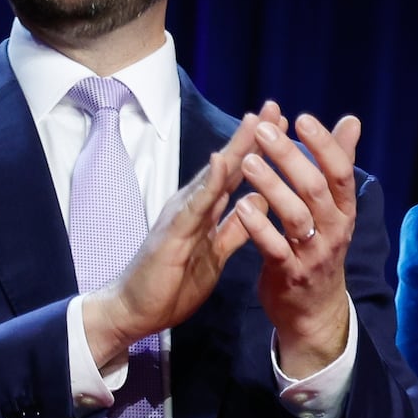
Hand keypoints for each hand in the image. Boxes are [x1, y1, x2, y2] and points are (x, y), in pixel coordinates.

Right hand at [82, 104, 283, 364]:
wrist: (134, 311)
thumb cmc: (172, 282)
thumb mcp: (215, 253)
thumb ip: (234, 228)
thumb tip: (258, 202)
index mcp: (205, 211)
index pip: (236, 174)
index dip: (259, 150)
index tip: (283, 125)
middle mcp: (193, 205)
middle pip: (227, 165)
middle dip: (252, 136)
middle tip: (274, 106)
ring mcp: (181, 215)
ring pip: (213, 176)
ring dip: (235, 148)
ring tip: (256, 120)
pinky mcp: (173, 233)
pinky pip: (195, 205)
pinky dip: (210, 182)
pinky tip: (223, 162)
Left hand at [233, 104, 361, 377]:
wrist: (315, 311)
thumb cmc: (320, 248)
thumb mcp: (335, 209)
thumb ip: (339, 164)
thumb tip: (351, 121)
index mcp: (344, 211)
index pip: (340, 172)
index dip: (324, 145)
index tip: (302, 119)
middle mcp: (334, 230)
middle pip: (316, 189)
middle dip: (290, 157)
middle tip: (265, 132)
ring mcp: (312, 253)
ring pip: (295, 216)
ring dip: (272, 187)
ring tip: (248, 161)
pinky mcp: (289, 273)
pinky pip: (274, 247)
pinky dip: (258, 226)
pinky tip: (241, 205)